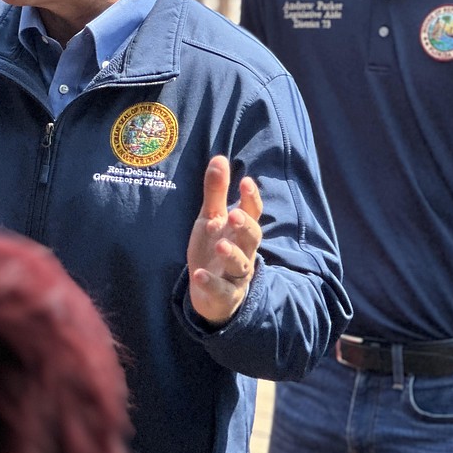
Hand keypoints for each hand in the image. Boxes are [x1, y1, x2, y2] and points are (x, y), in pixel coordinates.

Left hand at [186, 155, 261, 324]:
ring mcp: (236, 275)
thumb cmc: (214, 248)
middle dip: (246, 226)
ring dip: (232, 254)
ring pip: (241, 265)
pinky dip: (211, 283)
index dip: (251, 199)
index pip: (252, 213)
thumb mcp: (211, 218)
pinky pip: (221, 290)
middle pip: (252, 238)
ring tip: (220, 244)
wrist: (209, 292)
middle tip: (235, 214)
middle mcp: (243, 251)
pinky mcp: (224, 295)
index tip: (246, 182)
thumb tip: (219, 157)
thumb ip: (216, 191)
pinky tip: (200, 274)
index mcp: (240, 231)